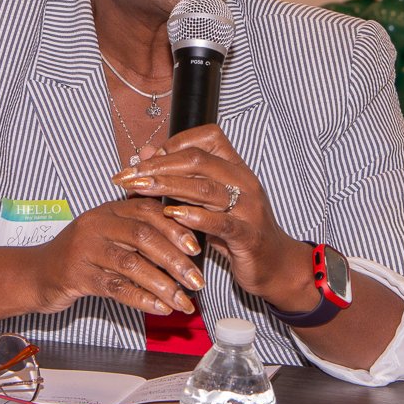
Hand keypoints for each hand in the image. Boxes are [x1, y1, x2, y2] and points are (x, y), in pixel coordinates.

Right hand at [31, 198, 203, 316]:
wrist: (34, 274)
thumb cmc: (80, 256)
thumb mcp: (108, 235)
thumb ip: (138, 233)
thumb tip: (184, 245)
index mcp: (109, 209)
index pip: (148, 210)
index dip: (175, 228)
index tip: (197, 248)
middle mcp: (96, 223)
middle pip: (144, 236)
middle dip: (175, 260)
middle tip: (197, 281)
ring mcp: (84, 249)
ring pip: (131, 263)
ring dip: (163, 284)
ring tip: (184, 302)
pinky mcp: (76, 275)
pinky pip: (114, 287)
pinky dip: (141, 299)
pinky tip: (160, 309)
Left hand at [113, 126, 313, 311]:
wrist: (275, 265)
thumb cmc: (237, 230)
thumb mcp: (209, 202)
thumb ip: (182, 177)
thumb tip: (147, 153)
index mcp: (236, 168)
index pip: (206, 137)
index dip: (173, 142)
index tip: (145, 158)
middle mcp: (244, 181)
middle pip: (198, 160)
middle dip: (158, 165)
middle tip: (128, 174)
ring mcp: (249, 208)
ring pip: (205, 188)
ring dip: (167, 186)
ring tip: (140, 188)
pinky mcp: (248, 235)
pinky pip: (221, 222)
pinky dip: (195, 216)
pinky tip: (172, 215)